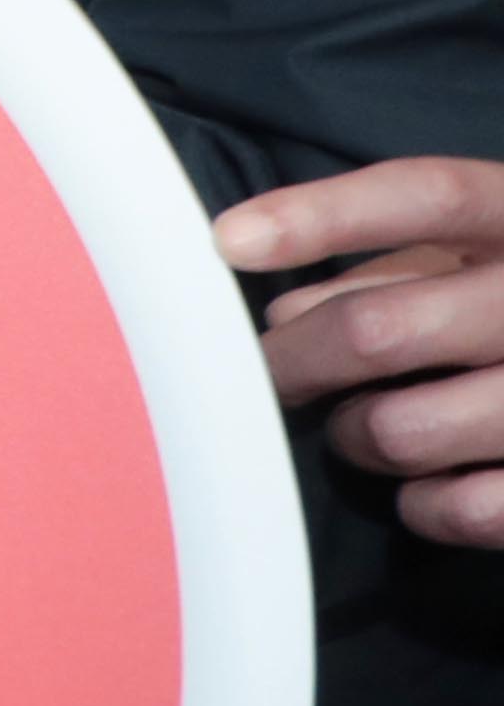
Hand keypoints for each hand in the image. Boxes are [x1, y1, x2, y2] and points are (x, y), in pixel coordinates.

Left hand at [221, 159, 503, 546]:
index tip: (228, 240)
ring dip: (356, 437)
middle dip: (295, 362)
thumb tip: (289, 311)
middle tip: (275, 376)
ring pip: (400, 430)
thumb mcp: (483, 259)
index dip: (322, 215)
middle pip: (377, 331)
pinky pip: (464, 508)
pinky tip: (426, 485)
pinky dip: (424, 505)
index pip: (428, 196)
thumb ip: (393, 269)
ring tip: (364, 429)